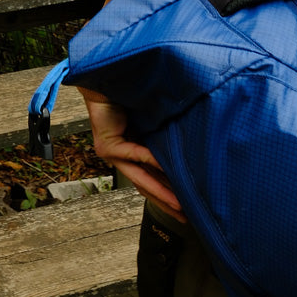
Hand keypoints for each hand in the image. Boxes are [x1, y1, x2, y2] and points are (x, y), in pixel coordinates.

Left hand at [84, 97, 186, 222]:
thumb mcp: (153, 123)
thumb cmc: (130, 96)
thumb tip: (190, 151)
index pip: (150, 181)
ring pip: (140, 177)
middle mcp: (120, 158)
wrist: (105, 80)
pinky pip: (134, 154)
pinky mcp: (107, 145)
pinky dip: (151, 161)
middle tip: (185, 216)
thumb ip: (164, 140)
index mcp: (131, 153)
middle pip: (146, 187)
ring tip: (180, 203)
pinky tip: (167, 168)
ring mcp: (112, 153)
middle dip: (166, 203)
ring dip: (161, 192)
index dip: (167, 196)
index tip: (185, 209)